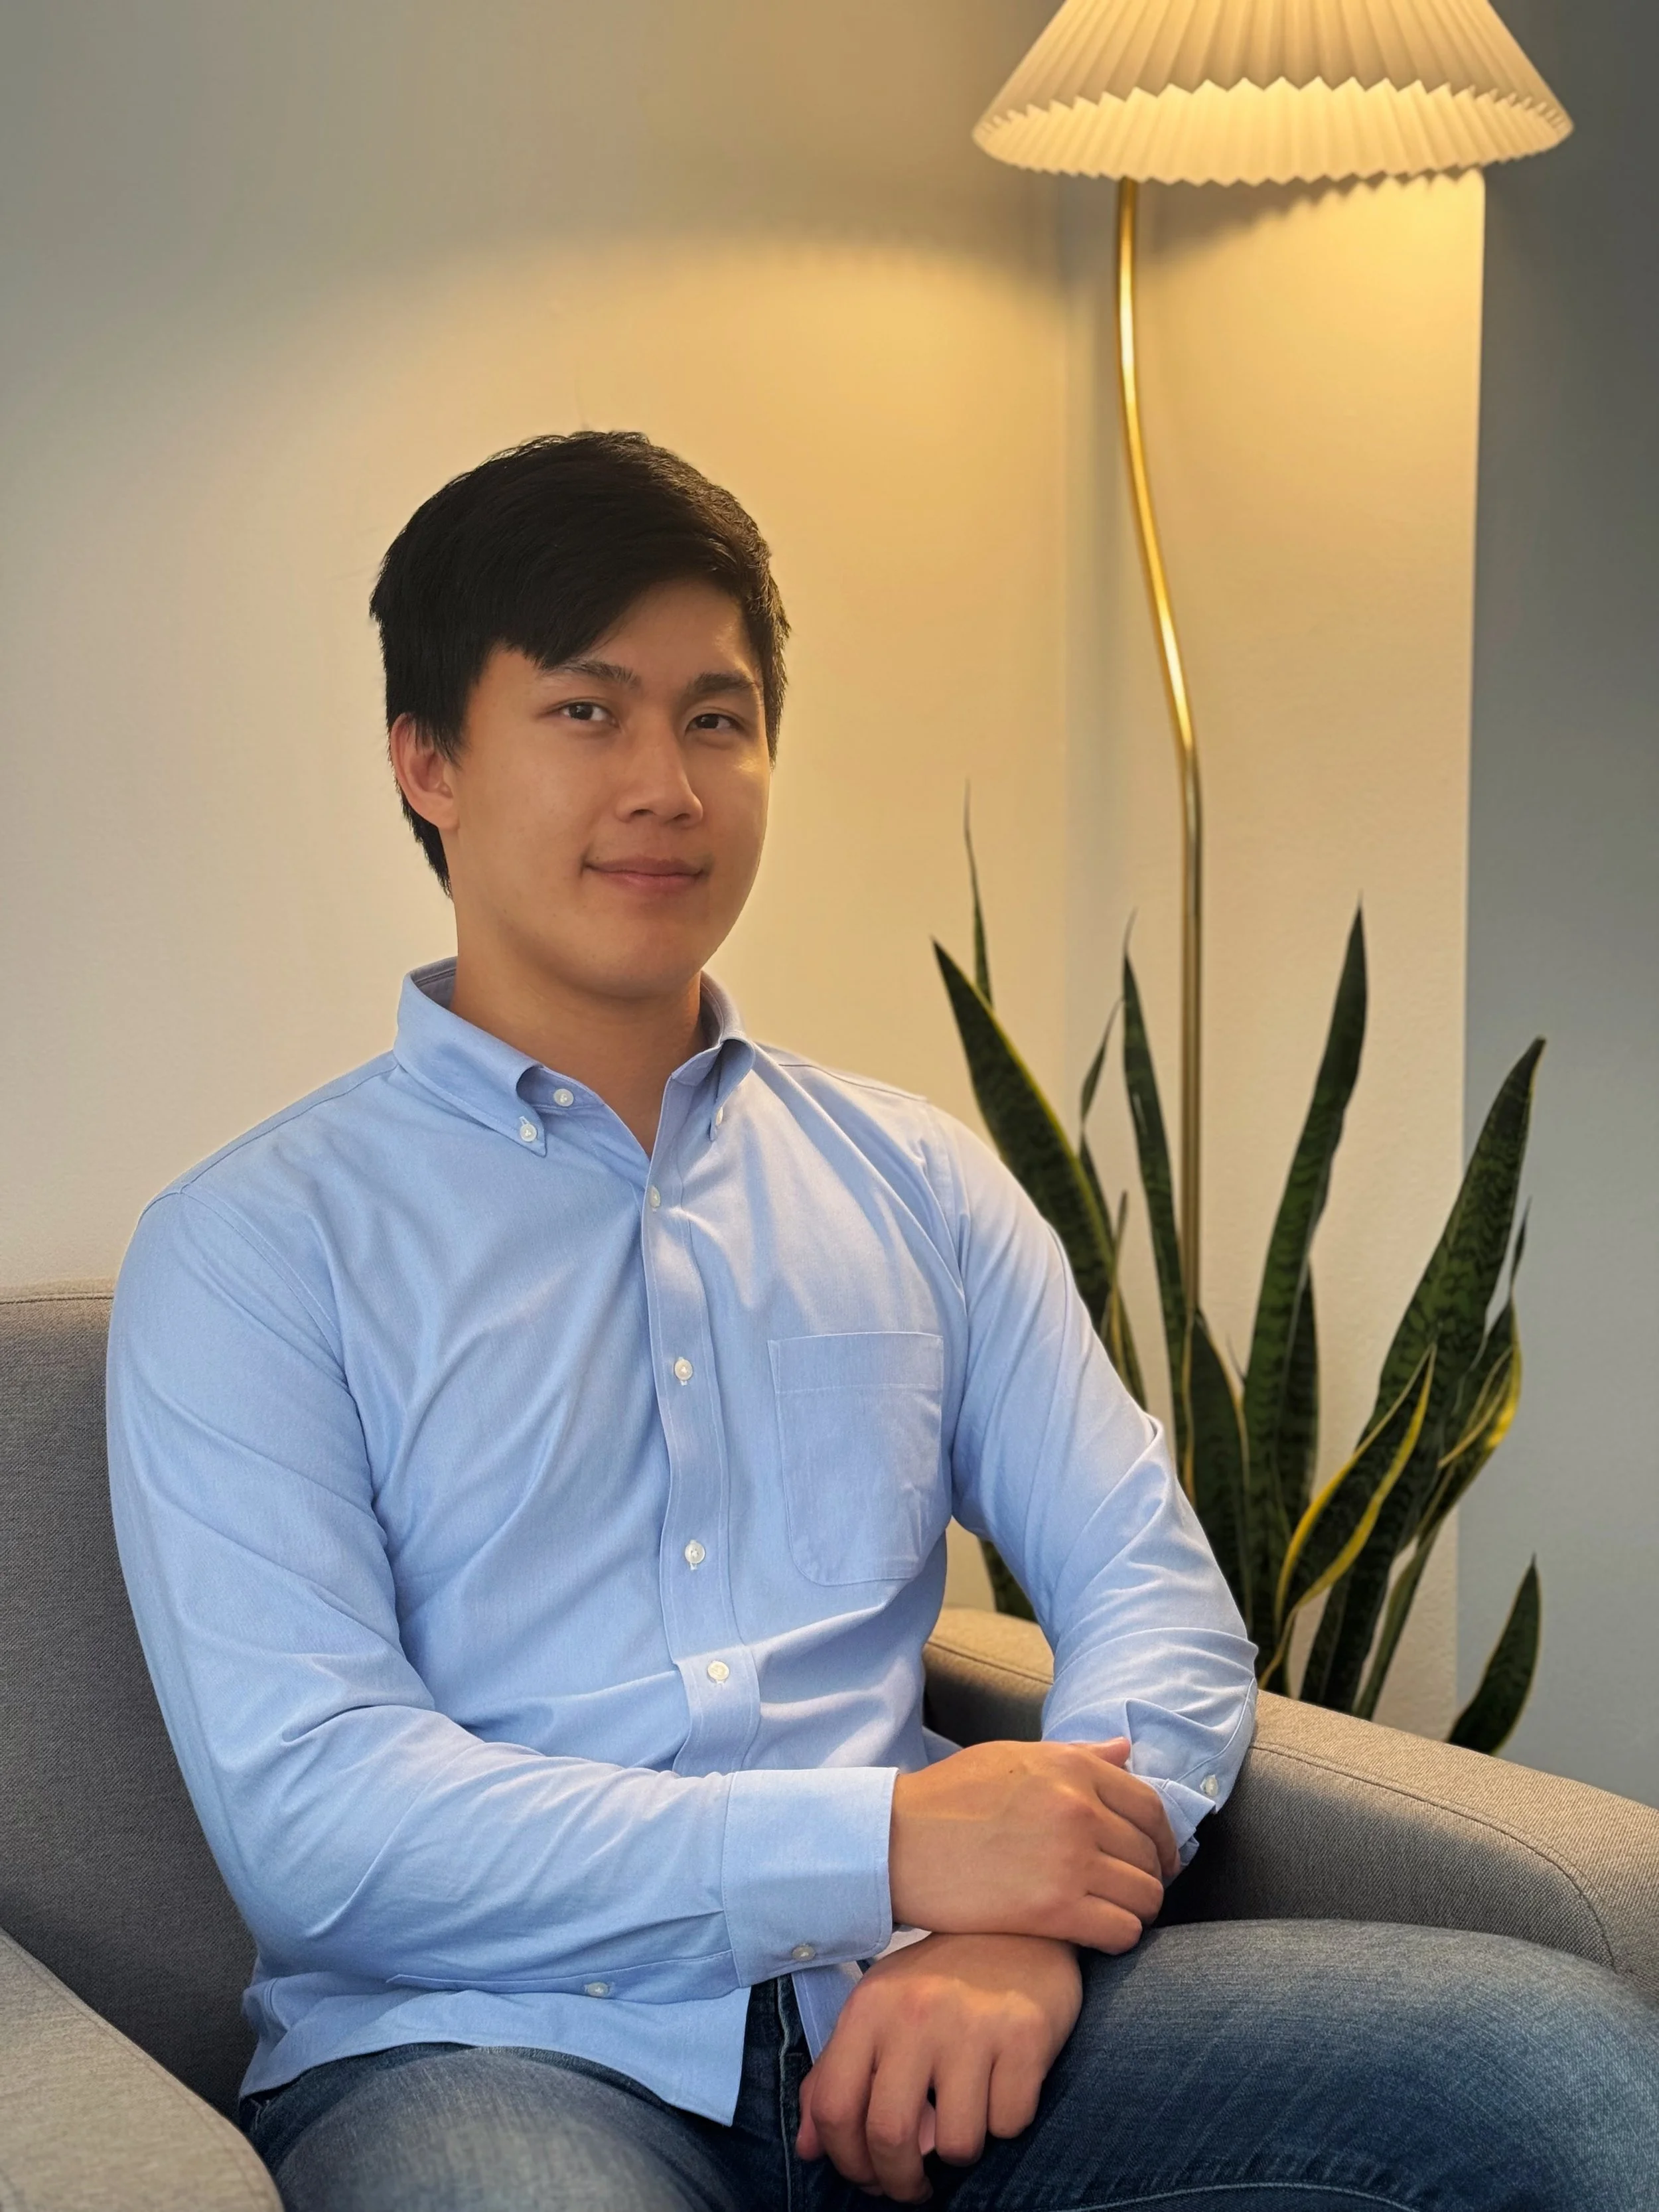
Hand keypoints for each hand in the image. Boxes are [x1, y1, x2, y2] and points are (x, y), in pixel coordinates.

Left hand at [796, 1932, 1081, 2202]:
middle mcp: (915, 2012)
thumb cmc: (941, 1981)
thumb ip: (835, 2075)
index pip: (833, 2107)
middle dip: (899, 2182)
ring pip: (956, 2144)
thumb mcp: (879, 2010)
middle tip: (912, 2188)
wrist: (1017, 1929)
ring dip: (959, 2152)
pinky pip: (1009, 2125)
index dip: (845, 2161)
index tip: (867, 2177)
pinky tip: (1001, 2088)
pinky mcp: (1025, 2036)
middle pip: (889, 2135)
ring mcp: (972, 2024)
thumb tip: (808, 2148)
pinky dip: (1005, 2123)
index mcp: (870, 2007)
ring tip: (963, 2121)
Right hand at [889, 1736, 1177, 1952]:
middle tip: (1134, 1893)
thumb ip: (1076, 1755)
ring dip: (1138, 1911)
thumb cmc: (949, 1798)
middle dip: (1150, 1878)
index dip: (1164, 1840)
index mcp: (1072, 1767)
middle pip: (1150, 1855)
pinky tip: (1098, 1936)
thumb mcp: (1014, 1758)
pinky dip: (1120, 1937)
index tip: (1160, 1860)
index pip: (1150, 1807)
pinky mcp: (1053, 1909)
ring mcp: (1069, 1859)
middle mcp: (1079, 1809)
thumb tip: (1127, 1751)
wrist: (896, 1842)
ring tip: (1116, 1916)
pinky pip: (1121, 1931)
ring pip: (1144, 1897)